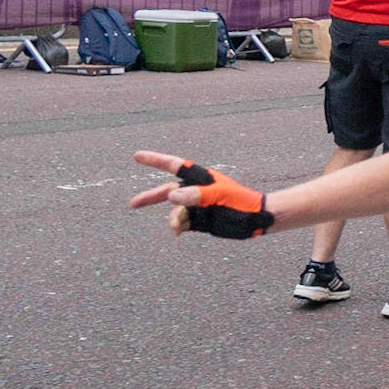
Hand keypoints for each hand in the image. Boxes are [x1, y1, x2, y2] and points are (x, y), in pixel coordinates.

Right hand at [129, 152, 273, 238]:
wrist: (256, 221)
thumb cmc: (241, 203)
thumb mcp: (219, 197)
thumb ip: (196, 195)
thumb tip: (171, 196)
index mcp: (201, 178)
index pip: (174, 166)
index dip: (155, 160)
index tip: (136, 156)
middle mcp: (196, 191)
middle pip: (167, 191)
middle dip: (150, 197)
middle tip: (132, 204)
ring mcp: (196, 206)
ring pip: (174, 211)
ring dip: (172, 218)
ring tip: (176, 227)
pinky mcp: (199, 221)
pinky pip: (181, 223)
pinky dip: (177, 227)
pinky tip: (177, 232)